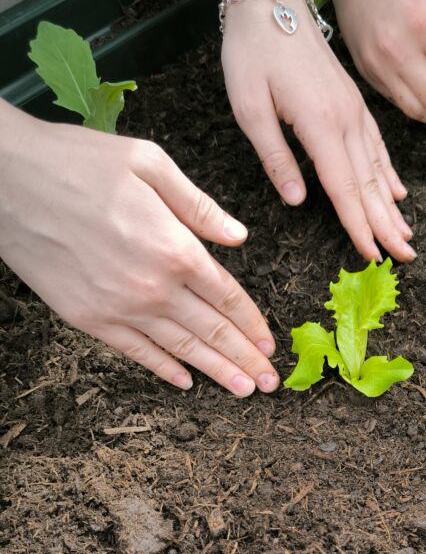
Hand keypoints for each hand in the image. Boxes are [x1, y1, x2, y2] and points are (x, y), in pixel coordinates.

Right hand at [0, 104, 278, 395]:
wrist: (6, 182)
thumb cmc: (77, 162)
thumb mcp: (149, 163)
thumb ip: (199, 206)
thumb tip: (238, 237)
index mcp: (175, 248)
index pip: (228, 296)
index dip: (253, 324)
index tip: (270, 344)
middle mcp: (154, 287)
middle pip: (213, 332)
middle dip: (246, 360)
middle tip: (270, 384)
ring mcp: (121, 308)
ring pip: (182, 350)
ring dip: (217, 373)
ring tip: (244, 391)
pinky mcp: (90, 319)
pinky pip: (138, 353)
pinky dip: (165, 370)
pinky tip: (186, 382)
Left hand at [218, 0, 413, 262]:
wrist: (272, 4)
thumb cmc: (253, 54)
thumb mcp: (250, 109)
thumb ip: (276, 158)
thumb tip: (297, 201)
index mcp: (320, 126)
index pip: (343, 189)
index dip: (359, 226)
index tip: (372, 254)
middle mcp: (345, 122)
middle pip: (369, 186)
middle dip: (387, 226)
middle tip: (406, 258)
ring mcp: (354, 112)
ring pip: (378, 169)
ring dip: (393, 206)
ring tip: (407, 235)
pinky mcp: (353, 104)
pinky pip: (377, 146)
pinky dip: (389, 173)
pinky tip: (398, 193)